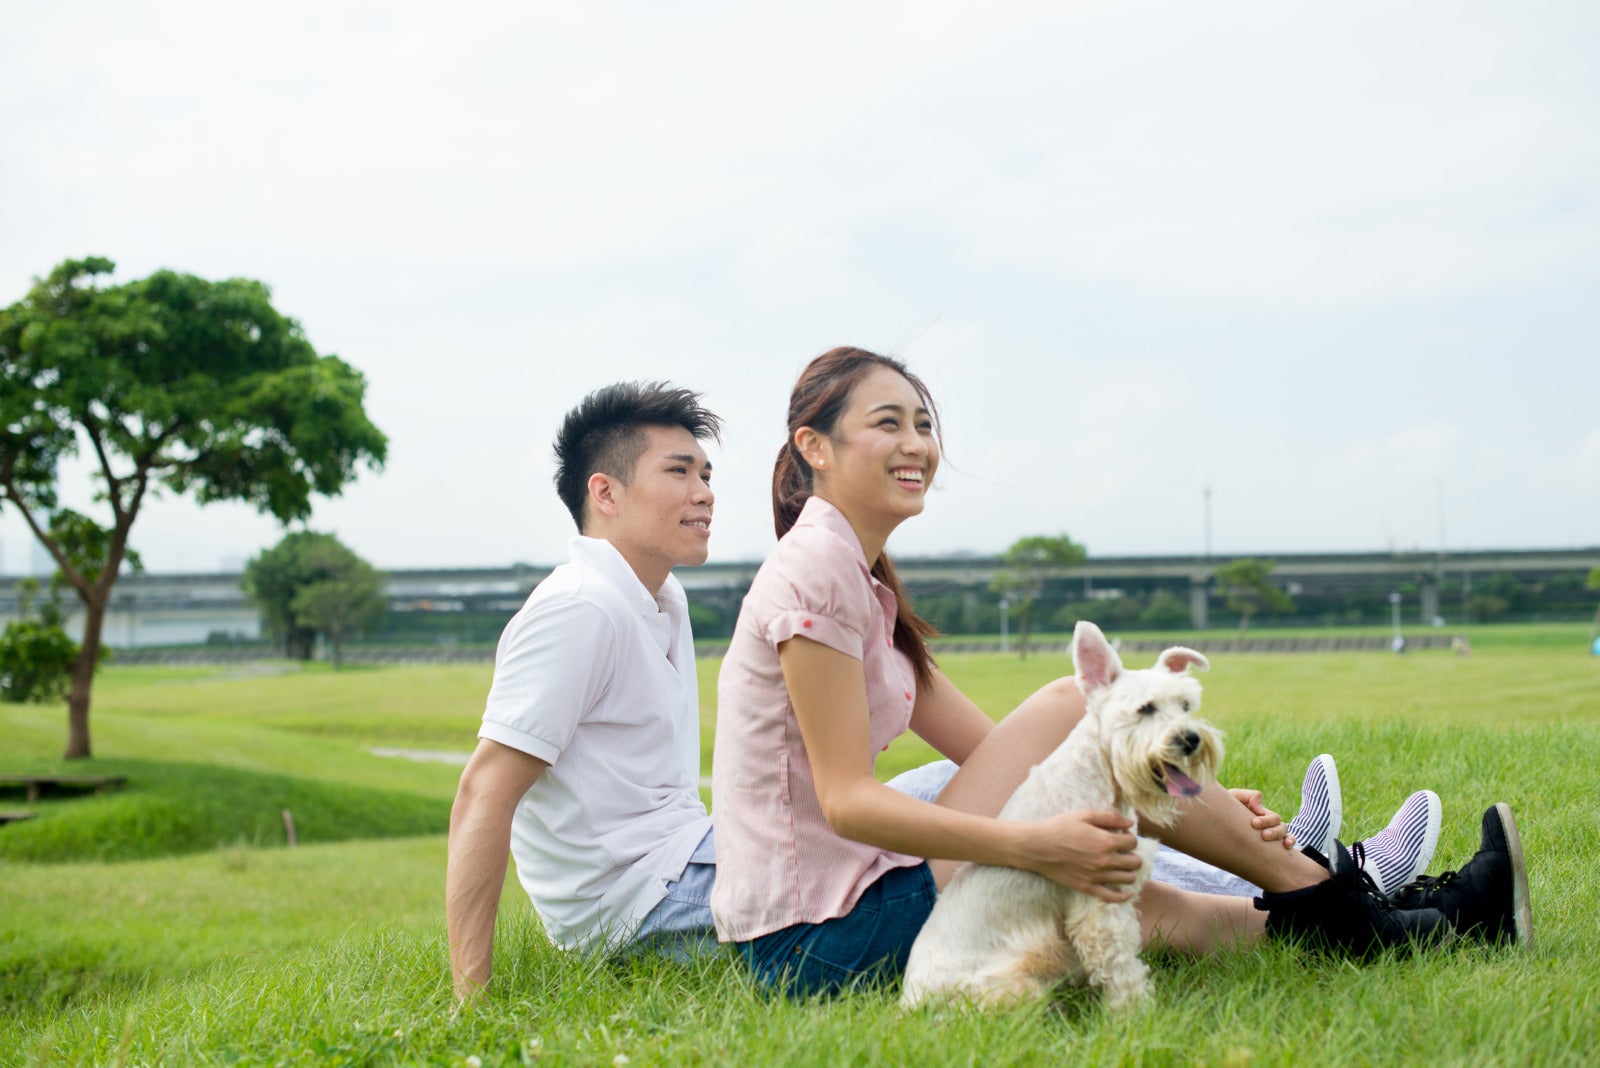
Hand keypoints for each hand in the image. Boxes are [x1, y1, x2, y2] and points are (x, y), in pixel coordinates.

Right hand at [1022, 810, 1144, 901]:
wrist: (1037, 847)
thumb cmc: (1059, 827)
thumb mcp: (1084, 815)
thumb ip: (1110, 818)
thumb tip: (1129, 823)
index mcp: (1106, 841)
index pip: (1132, 843)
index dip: (1129, 838)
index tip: (1120, 837)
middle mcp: (1105, 861)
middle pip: (1135, 862)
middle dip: (1132, 855)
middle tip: (1122, 852)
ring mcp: (1097, 876)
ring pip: (1128, 879)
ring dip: (1128, 871)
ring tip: (1121, 866)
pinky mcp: (1088, 888)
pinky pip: (1113, 898)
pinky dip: (1123, 896)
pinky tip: (1126, 891)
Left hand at [1229, 788, 1294, 849]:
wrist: (1217, 827)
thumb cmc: (1224, 811)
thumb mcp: (1234, 798)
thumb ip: (1247, 796)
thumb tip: (1260, 807)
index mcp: (1259, 811)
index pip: (1269, 813)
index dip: (1265, 819)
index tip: (1253, 823)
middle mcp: (1267, 821)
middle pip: (1278, 821)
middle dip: (1271, 828)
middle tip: (1262, 834)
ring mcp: (1270, 832)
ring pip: (1284, 831)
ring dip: (1278, 834)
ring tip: (1266, 838)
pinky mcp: (1272, 844)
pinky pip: (1288, 841)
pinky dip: (1291, 841)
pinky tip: (1286, 846)